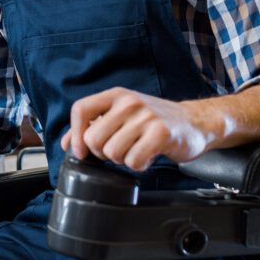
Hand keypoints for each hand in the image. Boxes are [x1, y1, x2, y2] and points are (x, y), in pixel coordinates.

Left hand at [60, 88, 218, 171]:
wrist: (194, 122)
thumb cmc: (154, 120)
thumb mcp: (121, 115)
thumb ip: (93, 126)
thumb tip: (66, 144)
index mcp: (116, 95)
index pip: (81, 110)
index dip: (74, 134)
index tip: (81, 151)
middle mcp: (128, 102)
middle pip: (93, 138)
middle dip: (102, 153)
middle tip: (119, 150)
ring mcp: (145, 116)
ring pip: (112, 152)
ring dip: (122, 159)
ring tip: (136, 150)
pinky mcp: (160, 133)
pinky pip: (133, 161)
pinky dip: (139, 165)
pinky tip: (148, 155)